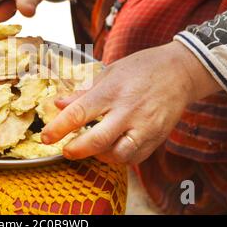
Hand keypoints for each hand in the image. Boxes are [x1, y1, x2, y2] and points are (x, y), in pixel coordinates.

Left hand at [41, 41, 221, 164]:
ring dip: (99, 156)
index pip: (79, 113)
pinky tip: (111, 149)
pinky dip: (119, 157)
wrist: (179, 71)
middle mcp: (128, 110)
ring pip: (118, 154)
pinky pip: (135, 157)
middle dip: (76, 150)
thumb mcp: (109, 73)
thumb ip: (83, 92)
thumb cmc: (141, 69)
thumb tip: (57, 103)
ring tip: (91, 148)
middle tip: (66, 150)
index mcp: (112, 91)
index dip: (58, 128)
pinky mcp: (157, 138)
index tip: (46, 137)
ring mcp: (145, 126)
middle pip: (97, 140)